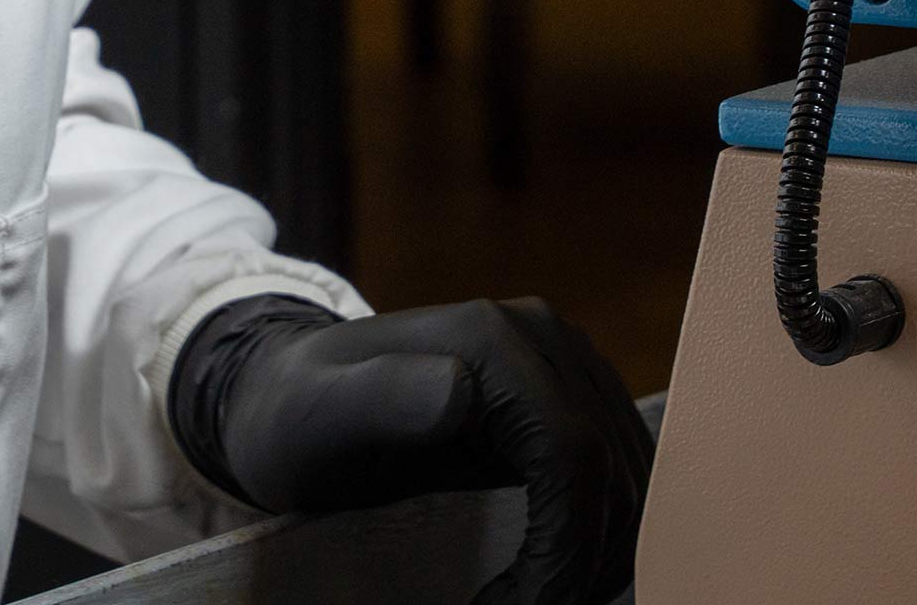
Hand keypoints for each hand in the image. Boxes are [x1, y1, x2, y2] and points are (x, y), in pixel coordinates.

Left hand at [169, 296, 652, 604]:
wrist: (290, 394)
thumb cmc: (296, 417)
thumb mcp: (318, 416)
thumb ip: (381, 397)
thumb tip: (460, 391)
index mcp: (497, 339)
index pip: (574, 457)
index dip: (564, 549)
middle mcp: (547, 337)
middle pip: (612, 471)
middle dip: (582, 564)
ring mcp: (565, 362)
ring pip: (627, 477)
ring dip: (596, 554)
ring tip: (534, 602)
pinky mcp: (568, 394)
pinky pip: (614, 471)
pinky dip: (596, 531)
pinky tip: (549, 571)